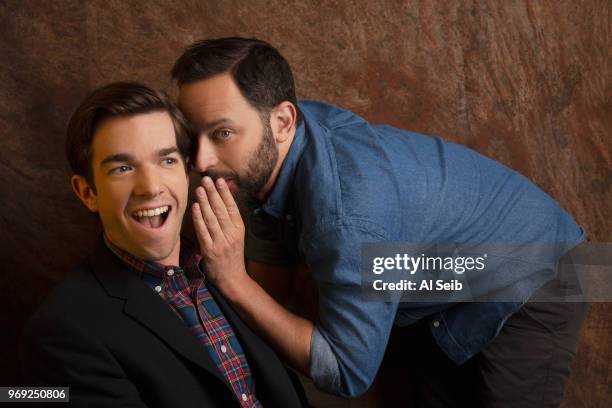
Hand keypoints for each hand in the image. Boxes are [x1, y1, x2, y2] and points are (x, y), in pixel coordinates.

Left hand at [192, 176, 246, 290]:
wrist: (232, 278)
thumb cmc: (232, 255)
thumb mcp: (236, 236)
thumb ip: (230, 220)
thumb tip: (223, 200)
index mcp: (239, 229)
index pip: (232, 207)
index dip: (225, 193)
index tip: (220, 180)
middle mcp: (231, 234)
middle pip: (221, 210)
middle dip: (213, 193)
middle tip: (206, 179)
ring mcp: (220, 242)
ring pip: (211, 218)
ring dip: (204, 202)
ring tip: (199, 189)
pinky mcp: (209, 250)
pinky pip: (203, 231)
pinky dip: (198, 218)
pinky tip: (195, 207)